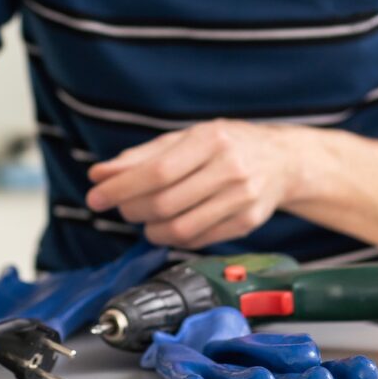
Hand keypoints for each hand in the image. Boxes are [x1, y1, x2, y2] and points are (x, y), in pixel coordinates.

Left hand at [85, 120, 307, 248]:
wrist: (282, 160)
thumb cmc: (227, 145)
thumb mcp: (186, 138)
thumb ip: (141, 156)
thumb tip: (99, 175)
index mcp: (211, 139)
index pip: (157, 171)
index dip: (121, 188)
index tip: (96, 197)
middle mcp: (230, 168)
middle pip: (165, 202)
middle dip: (132, 210)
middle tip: (121, 208)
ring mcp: (241, 198)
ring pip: (180, 228)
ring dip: (150, 230)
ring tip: (145, 219)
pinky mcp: (247, 223)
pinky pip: (198, 239)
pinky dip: (174, 238)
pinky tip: (169, 226)